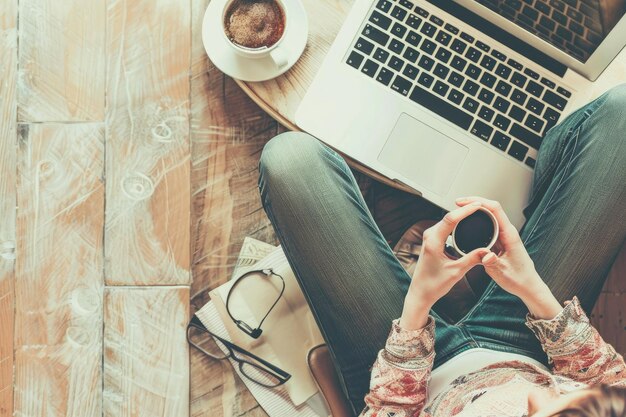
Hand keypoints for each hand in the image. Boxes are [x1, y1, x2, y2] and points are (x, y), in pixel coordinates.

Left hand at [400, 202, 488, 328]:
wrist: (421, 292)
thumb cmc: (433, 284)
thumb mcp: (456, 272)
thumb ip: (472, 259)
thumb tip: (487, 250)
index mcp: (433, 242)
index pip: (450, 219)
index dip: (465, 210)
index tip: (477, 205)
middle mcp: (429, 236)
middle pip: (449, 217)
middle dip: (465, 209)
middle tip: (481, 206)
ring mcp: (430, 237)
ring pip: (447, 221)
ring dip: (460, 215)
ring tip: (476, 211)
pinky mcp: (432, 240)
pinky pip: (445, 227)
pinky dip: (456, 223)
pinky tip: (466, 222)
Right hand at [455, 196, 561, 318]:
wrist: (527, 286)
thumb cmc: (519, 278)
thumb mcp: (503, 272)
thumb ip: (492, 262)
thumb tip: (485, 255)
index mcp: (510, 235)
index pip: (495, 209)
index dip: (478, 202)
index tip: (464, 202)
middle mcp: (507, 232)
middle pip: (490, 209)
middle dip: (473, 202)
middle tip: (457, 204)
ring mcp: (504, 236)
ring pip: (489, 217)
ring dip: (474, 212)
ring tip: (460, 211)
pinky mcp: (500, 241)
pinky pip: (488, 227)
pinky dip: (476, 222)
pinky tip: (468, 224)